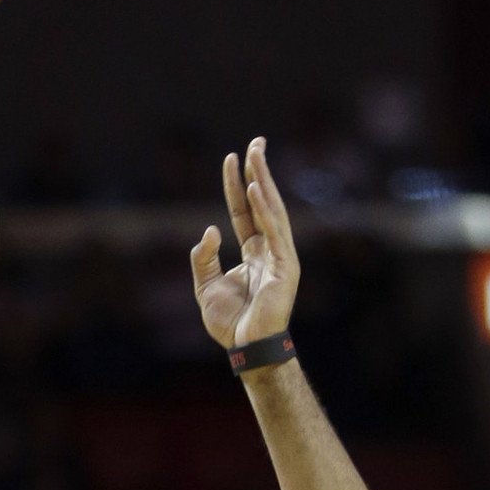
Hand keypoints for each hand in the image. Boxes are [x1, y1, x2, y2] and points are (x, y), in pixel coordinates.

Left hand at [190, 138, 299, 350]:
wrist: (246, 348)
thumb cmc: (230, 323)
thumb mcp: (205, 286)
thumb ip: (203, 257)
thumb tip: (209, 228)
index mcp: (254, 252)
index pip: (244, 211)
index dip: (237, 185)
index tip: (232, 158)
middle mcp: (269, 249)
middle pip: (262, 203)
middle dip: (259, 171)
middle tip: (256, 142)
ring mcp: (280, 256)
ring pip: (271, 210)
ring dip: (264, 181)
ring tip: (256, 154)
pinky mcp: (285, 267)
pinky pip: (275, 232)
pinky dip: (266, 210)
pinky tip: (257, 189)